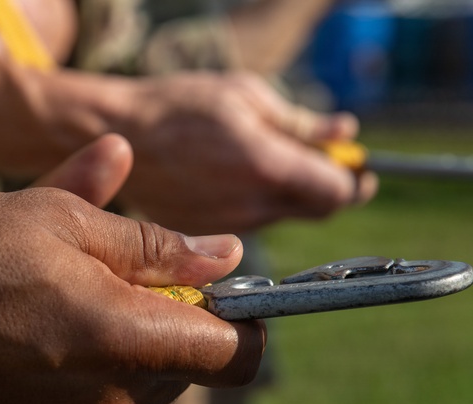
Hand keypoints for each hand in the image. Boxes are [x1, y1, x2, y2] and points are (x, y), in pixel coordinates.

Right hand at [0, 138, 264, 403]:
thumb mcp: (60, 223)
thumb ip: (156, 246)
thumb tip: (229, 256)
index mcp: (127, 341)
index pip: (235, 355)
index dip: (241, 323)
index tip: (216, 295)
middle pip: (180, 377)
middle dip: (166, 332)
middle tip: (110, 284)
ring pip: (129, 400)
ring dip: (114, 360)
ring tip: (52, 312)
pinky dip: (73, 393)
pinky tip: (25, 354)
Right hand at [114, 73, 377, 233]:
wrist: (117, 134)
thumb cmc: (182, 105)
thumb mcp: (247, 96)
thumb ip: (301, 123)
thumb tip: (346, 133)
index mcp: (267, 167)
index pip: (338, 193)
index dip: (354, 180)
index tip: (353, 165)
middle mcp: (251, 208)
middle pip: (317, 212)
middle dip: (326, 188)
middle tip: (319, 161)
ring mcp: (227, 229)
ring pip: (283, 218)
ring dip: (287, 195)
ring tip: (260, 160)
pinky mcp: (205, 239)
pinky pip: (249, 226)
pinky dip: (255, 205)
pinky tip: (230, 177)